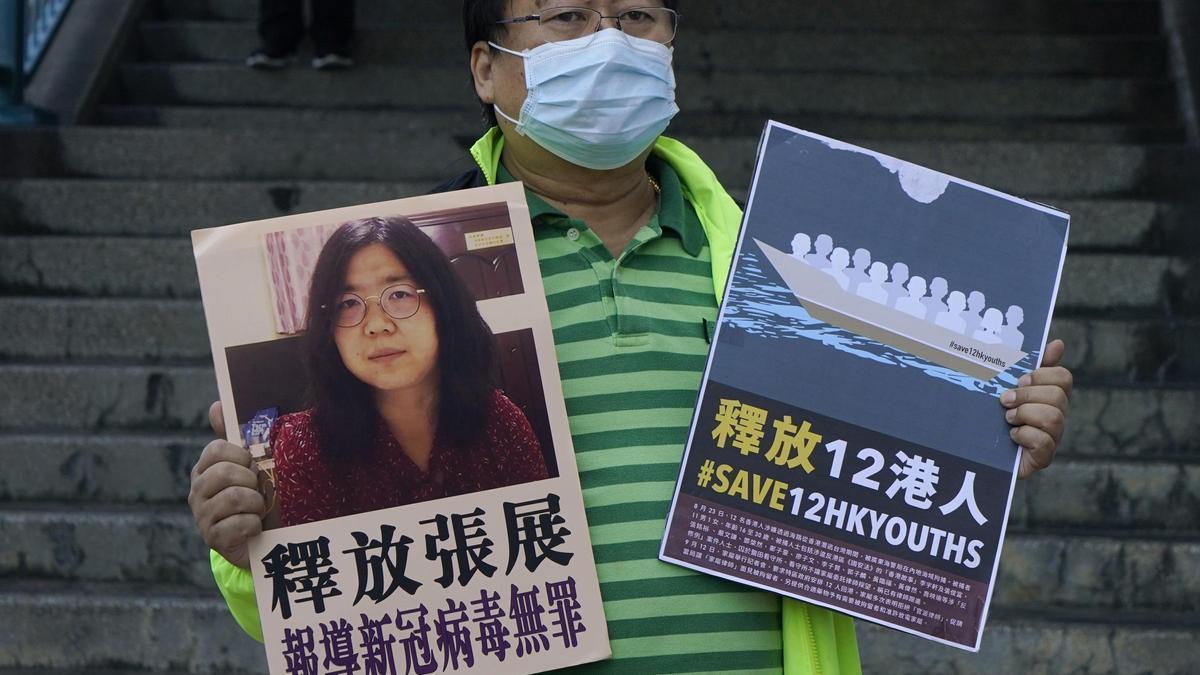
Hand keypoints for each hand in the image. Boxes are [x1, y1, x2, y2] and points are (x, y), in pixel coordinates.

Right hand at [188, 401, 264, 568]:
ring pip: (235, 498)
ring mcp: (202, 517)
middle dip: (251, 481)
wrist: (258, 540)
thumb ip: (234, 436)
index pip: (216, 449)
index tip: (251, 465)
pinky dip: (254, 525)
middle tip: (258, 490)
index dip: (240, 455)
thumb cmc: (253, 495)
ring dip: (257, 503)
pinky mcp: (213, 540)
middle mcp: (197, 491)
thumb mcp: (247, 465)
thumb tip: (216, 405)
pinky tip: (254, 527)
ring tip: (259, 509)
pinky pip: (240, 525)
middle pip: (225, 473)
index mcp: (205, 469)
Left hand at [1000, 339, 1071, 478]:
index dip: (1042, 375)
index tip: (1020, 379)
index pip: (1063, 377)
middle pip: (1057, 396)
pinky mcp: (1043, 457)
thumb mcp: (1004, 384)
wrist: (975, 449)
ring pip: (1053, 417)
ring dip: (1024, 414)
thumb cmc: (991, 412)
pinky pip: (1044, 442)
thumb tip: (1058, 344)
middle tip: (1004, 400)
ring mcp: (1052, 437)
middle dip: (1027, 395)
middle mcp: (1056, 415)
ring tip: (1007, 418)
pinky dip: (1024, 435)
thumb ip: (1027, 364)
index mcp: (1049, 395)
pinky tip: (1012, 436)